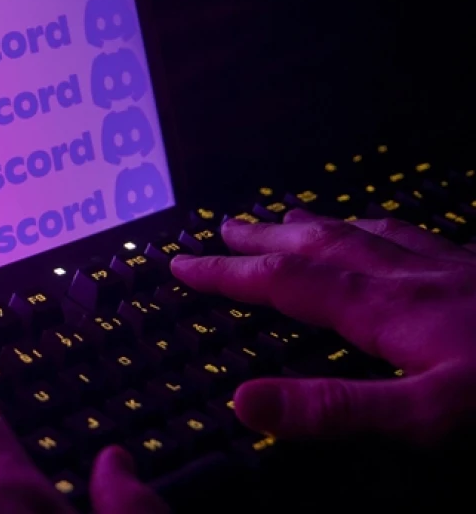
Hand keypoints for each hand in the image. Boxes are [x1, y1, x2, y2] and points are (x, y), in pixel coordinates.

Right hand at [171, 209, 475, 443]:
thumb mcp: (426, 415)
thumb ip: (336, 408)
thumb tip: (244, 403)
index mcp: (384, 309)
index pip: (285, 282)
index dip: (228, 274)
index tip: (183, 264)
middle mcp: (410, 276)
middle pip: (320, 244)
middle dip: (265, 237)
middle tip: (224, 228)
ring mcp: (452, 268)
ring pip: (368, 234)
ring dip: (319, 226)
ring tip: (292, 215)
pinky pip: (418, 237)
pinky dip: (385, 229)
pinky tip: (392, 234)